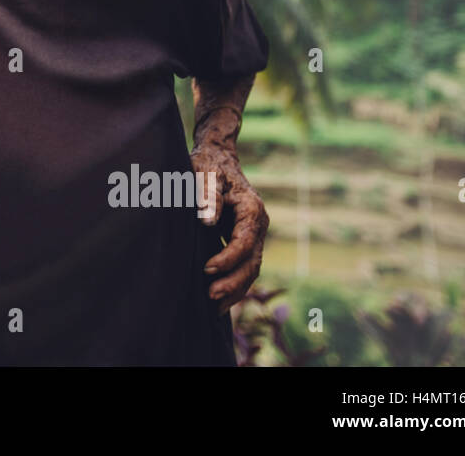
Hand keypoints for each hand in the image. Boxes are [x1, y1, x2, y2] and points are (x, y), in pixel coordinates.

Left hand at [190, 132, 268, 314]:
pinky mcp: (244, 240)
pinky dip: (234, 284)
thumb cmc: (209, 164)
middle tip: (211, 296)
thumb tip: (208, 221)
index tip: (207, 268)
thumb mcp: (206, 173)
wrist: (217, 157)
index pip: (244, 241)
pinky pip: (244, 267)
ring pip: (251, 269)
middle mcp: (258, 225)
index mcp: (252, 210)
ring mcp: (253, 234)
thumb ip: (207, 195)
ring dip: (235, 289)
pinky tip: (219, 301)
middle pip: (252, 261)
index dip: (228, 258)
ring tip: (214, 307)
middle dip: (233, 282)